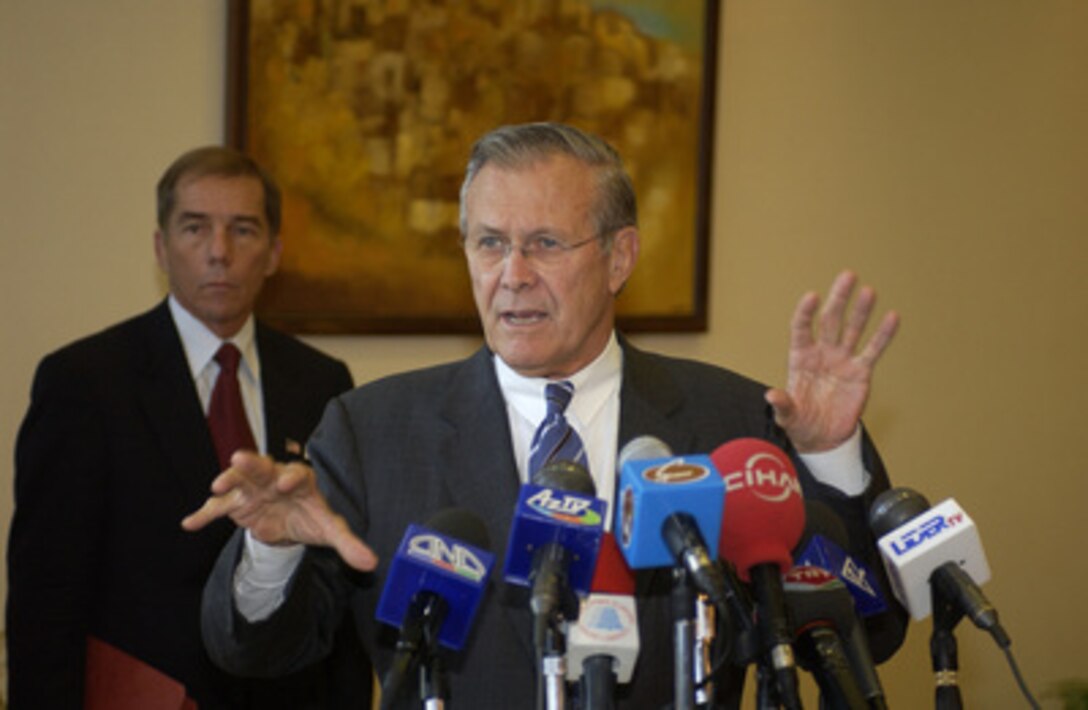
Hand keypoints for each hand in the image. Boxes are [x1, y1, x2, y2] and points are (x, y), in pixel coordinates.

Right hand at [181, 451, 377, 571]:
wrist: (289, 523)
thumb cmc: (310, 518)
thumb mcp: (329, 530)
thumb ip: (348, 544)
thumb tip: (371, 564)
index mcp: (300, 480)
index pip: (298, 474)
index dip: (293, 477)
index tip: (288, 481)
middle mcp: (274, 478)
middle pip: (263, 467)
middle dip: (253, 464)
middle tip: (240, 458)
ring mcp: (253, 489)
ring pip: (238, 480)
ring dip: (228, 481)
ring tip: (217, 486)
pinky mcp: (236, 504)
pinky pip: (218, 508)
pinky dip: (205, 514)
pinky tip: (189, 523)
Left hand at [765, 270, 898, 452]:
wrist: (823, 437)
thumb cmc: (800, 423)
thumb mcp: (788, 417)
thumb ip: (783, 405)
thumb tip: (771, 396)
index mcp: (800, 358)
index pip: (802, 329)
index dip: (805, 313)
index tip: (812, 296)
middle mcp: (822, 353)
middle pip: (830, 321)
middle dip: (838, 299)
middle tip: (847, 277)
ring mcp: (842, 360)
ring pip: (853, 330)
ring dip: (861, 311)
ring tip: (869, 291)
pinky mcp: (861, 372)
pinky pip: (873, 350)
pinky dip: (882, 335)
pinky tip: (892, 317)